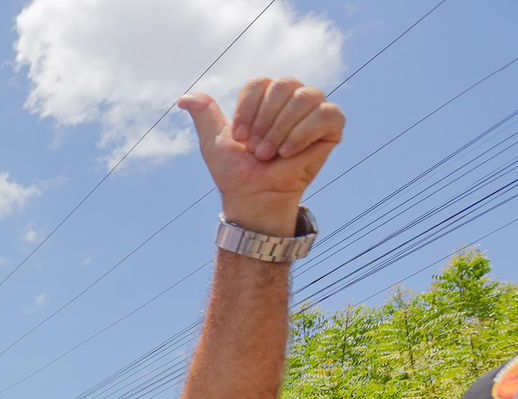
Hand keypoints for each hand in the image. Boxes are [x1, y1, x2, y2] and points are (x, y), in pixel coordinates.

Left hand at [179, 78, 343, 232]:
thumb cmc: (236, 171)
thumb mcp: (214, 141)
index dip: (248, 110)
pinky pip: (326, 113)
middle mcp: (291, 99)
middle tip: (256, 151)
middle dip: (265, 121)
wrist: (254, 196)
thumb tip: (184, 98)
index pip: (259, 82)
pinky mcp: (333, 126)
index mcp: (266, 98)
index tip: (239, 139)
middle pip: (284, 85)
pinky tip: (288, 152)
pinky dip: (304, 133)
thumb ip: (203, 115)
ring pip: (305, 97)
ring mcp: (314, 110)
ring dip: (281, 129)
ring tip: (270, 154)